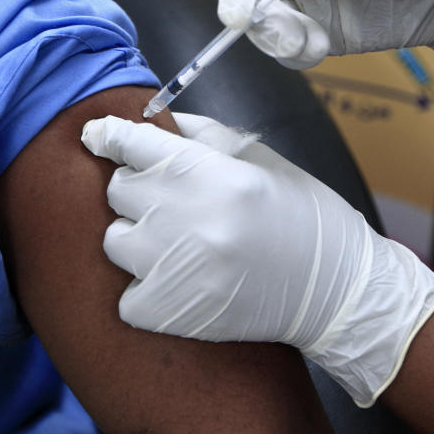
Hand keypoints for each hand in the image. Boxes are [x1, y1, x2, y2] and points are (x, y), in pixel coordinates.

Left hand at [81, 113, 433, 406]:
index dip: (111, 136)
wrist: (336, 291)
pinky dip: (145, 291)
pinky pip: (126, 297)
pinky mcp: (173, 314)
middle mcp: (191, 220)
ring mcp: (178, 271)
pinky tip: (179, 283)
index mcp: (214, 175)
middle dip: (139, 191)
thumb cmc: (301, 217)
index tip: (97, 135)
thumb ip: (200, 135)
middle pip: (118, 190)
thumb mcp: (259, 159)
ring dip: (137, 239)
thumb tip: (150, 119)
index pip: (133, 145)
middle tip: (173, 203)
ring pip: (115, 241)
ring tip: (176, 245)